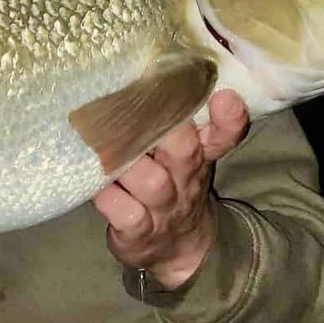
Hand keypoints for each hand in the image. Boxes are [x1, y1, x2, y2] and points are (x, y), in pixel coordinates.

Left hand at [90, 89, 249, 288]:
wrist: (179, 250)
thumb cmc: (173, 187)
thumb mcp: (187, 157)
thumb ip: (177, 121)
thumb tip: (149, 72)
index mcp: (198, 157)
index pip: (223, 135)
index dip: (228, 117)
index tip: (224, 95)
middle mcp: (185, 181)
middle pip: (185, 151)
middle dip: (164, 129)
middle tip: (134, 110)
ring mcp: (163, 209)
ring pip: (151, 182)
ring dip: (127, 163)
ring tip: (103, 147)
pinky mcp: (139, 234)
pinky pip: (126, 214)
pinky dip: (109, 198)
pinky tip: (95, 185)